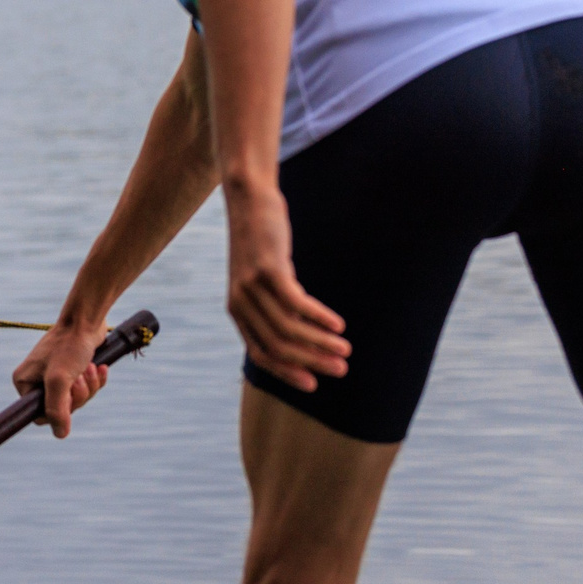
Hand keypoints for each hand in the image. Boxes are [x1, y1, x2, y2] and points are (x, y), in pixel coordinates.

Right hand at [12, 319, 111, 437]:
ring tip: (89, 366)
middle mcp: (36, 379)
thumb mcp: (60, 379)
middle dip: (78, 395)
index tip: (68, 393)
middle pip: (61, 408)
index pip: (40, 415)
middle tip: (80, 376)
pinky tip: (99, 367)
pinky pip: (86, 387)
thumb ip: (57, 409)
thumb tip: (60, 434)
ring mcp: (55, 374)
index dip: (59, 410)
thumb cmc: (70, 345)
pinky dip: (95, 380)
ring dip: (89, 385)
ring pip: (76, 398)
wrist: (87, 319)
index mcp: (24, 382)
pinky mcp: (72, 369)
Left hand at [224, 182, 347, 389]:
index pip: (261, 355)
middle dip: (311, 362)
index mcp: (238, 311)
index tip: (314, 384)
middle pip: (278, 346)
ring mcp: (252, 286)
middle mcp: (241, 302)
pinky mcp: (268, 269)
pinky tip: (338, 324)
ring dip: (320, 343)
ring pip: (289, 329)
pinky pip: (297, 304)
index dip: (288, 373)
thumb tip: (303, 335)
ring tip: (344, 349)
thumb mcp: (263, 278)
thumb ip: (274, 306)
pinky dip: (319, 317)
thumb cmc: (261, 241)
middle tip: (340, 369)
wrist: (248, 200)